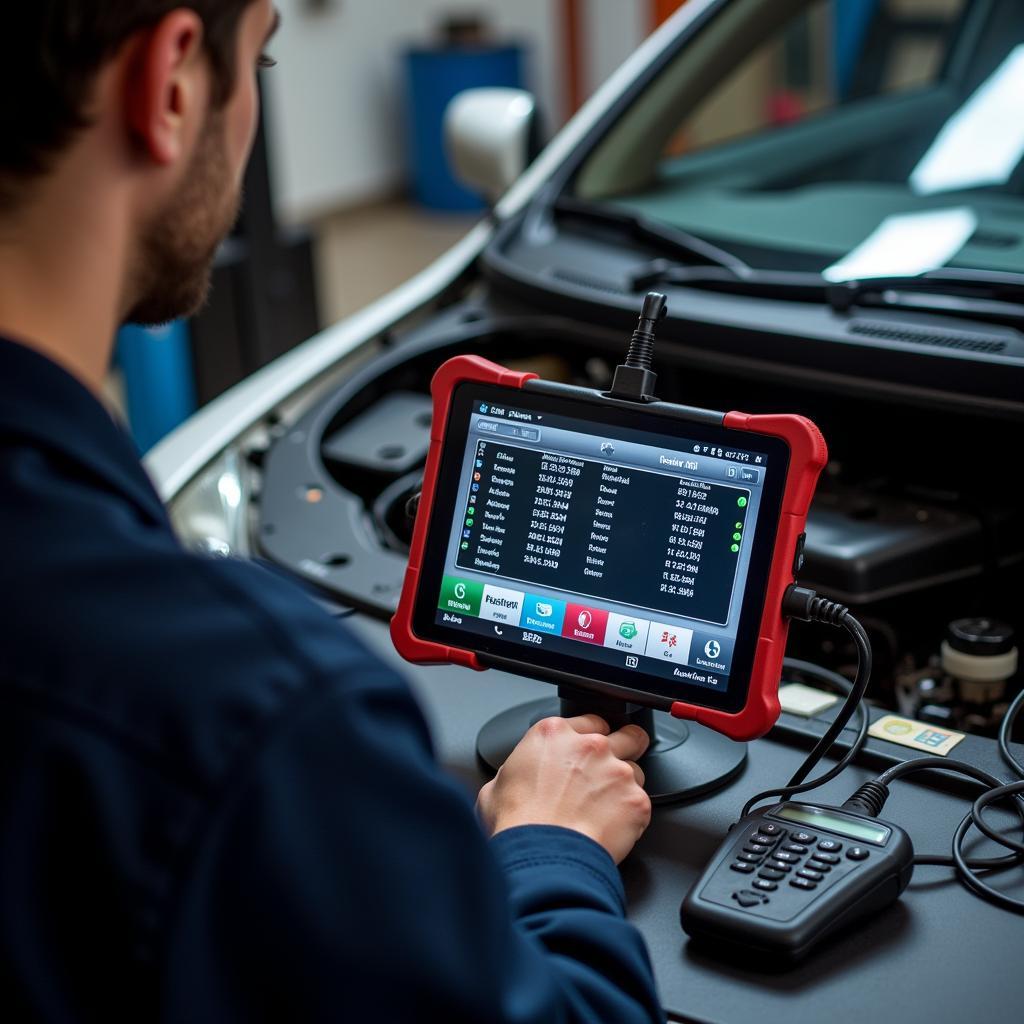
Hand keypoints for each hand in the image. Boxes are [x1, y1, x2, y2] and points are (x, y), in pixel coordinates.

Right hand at [477, 714, 651, 863]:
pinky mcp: (635, 800)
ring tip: (605, 813)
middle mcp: (591, 746)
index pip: (590, 721)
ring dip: (625, 788)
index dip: (591, 737)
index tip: (588, 753)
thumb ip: (518, 769)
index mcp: (554, 734)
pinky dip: (631, 818)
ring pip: (637, 772)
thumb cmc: (517, 824)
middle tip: (616, 769)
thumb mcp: (497, 784)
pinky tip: (610, 830)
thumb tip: (519, 778)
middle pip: (627, 735)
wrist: (542, 856)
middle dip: (627, 747)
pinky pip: (641, 805)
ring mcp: (617, 771)